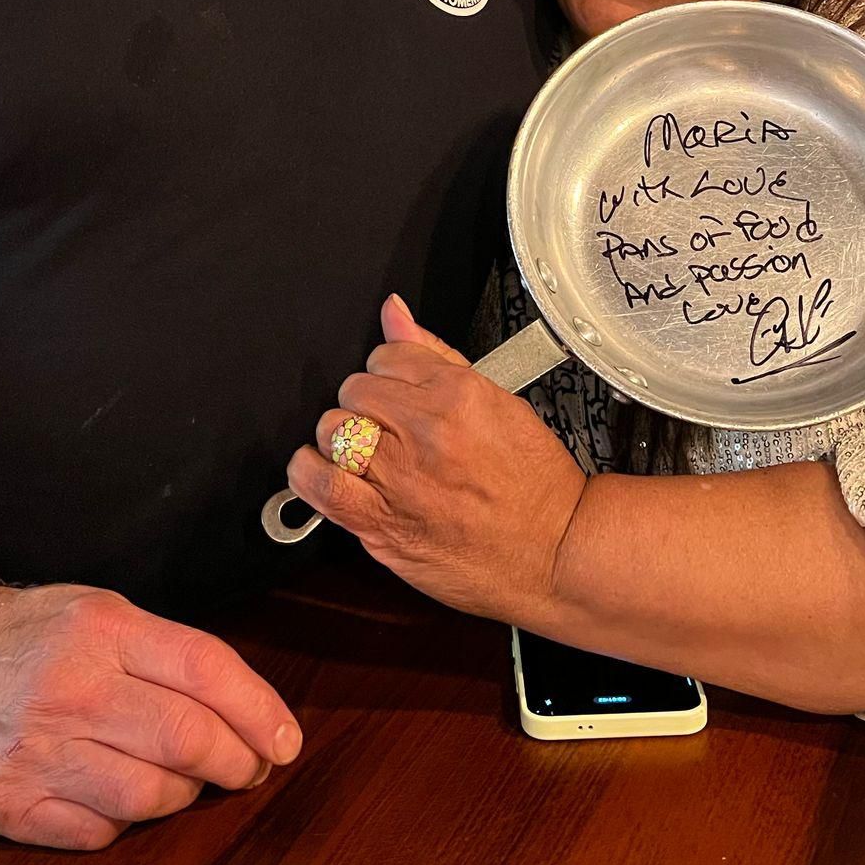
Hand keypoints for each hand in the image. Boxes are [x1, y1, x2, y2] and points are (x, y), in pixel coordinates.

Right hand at [0, 580, 301, 849]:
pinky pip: (100, 832)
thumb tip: (242, 703)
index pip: (206, 671)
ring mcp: (39, 754)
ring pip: (151, 796)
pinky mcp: (12, 807)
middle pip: (188, 741)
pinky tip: (122, 796)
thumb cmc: (19, 636)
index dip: (259, 710)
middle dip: (238, 762)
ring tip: (186, 779)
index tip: (284, 738)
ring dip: (185, 795)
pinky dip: (125, 821)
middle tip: (250, 767)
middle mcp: (72, 691)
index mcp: (101, 632)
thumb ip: (164, 651)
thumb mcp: (96, 610)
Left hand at [287, 296, 586, 627]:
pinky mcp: (382, 523)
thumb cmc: (535, 484)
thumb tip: (394, 312)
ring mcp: (399, 479)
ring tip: (367, 453)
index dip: (389, 373)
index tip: (398, 391)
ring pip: (333, 430)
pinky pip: (320, 485)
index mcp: (455, 394)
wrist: (554, 551)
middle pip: (353, 390)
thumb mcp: (498, 401)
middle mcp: (423, 432)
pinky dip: (310, 472)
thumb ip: (435, 355)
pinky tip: (324, 469)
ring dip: (344, 439)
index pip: (385, 354)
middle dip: (368, 404)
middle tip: (390, 428)